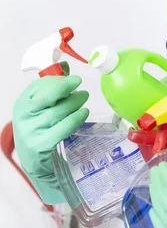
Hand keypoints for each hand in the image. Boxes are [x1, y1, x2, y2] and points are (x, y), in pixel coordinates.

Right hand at [12, 65, 88, 203]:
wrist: (34, 162)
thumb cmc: (40, 129)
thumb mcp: (41, 108)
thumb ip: (52, 88)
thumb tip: (65, 65)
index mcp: (22, 104)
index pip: (39, 87)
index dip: (58, 81)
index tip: (74, 80)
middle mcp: (23, 117)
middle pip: (48, 98)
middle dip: (67, 90)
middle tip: (82, 89)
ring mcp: (31, 132)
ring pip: (58, 112)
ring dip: (74, 104)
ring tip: (84, 99)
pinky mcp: (41, 146)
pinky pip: (62, 128)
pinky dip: (75, 119)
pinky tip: (83, 113)